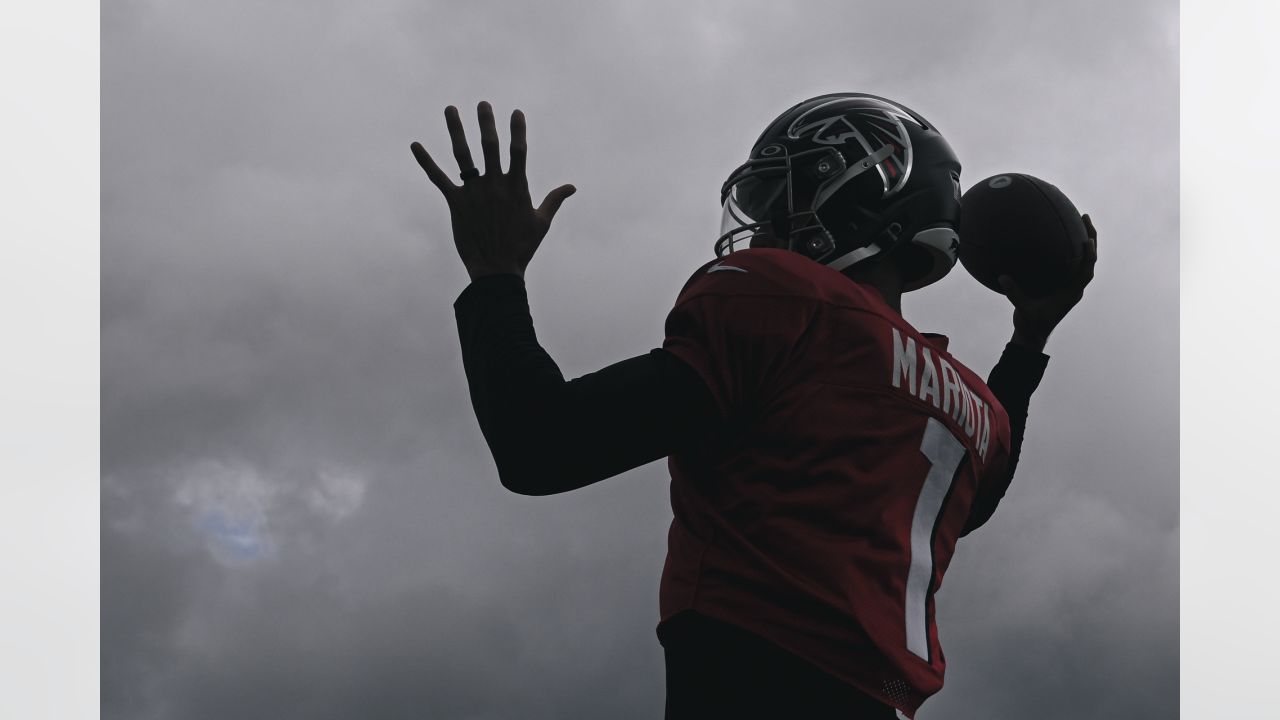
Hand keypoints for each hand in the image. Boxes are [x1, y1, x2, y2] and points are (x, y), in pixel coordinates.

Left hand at [411, 101, 575, 280]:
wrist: (496, 270)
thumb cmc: (522, 248)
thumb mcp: (542, 222)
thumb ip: (554, 200)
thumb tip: (572, 186)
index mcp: (516, 187)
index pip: (518, 151)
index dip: (518, 130)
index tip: (516, 112)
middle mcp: (494, 185)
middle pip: (490, 145)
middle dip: (486, 122)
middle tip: (482, 104)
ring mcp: (474, 193)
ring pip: (463, 154)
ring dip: (455, 129)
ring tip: (450, 108)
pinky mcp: (455, 203)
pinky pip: (438, 178)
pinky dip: (425, 161)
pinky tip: (415, 145)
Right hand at [1000, 213, 1097, 351]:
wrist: (1034, 336)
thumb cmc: (1031, 325)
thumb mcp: (1023, 311)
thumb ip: (1015, 294)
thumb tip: (1003, 278)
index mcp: (1071, 293)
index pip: (1086, 271)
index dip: (1089, 255)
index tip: (1088, 239)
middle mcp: (1075, 288)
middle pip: (1089, 260)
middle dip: (1091, 238)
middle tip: (1085, 217)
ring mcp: (1070, 286)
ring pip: (1081, 261)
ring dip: (1083, 242)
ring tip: (1078, 222)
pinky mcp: (1062, 286)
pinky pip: (1069, 264)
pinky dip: (1068, 251)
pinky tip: (1055, 238)